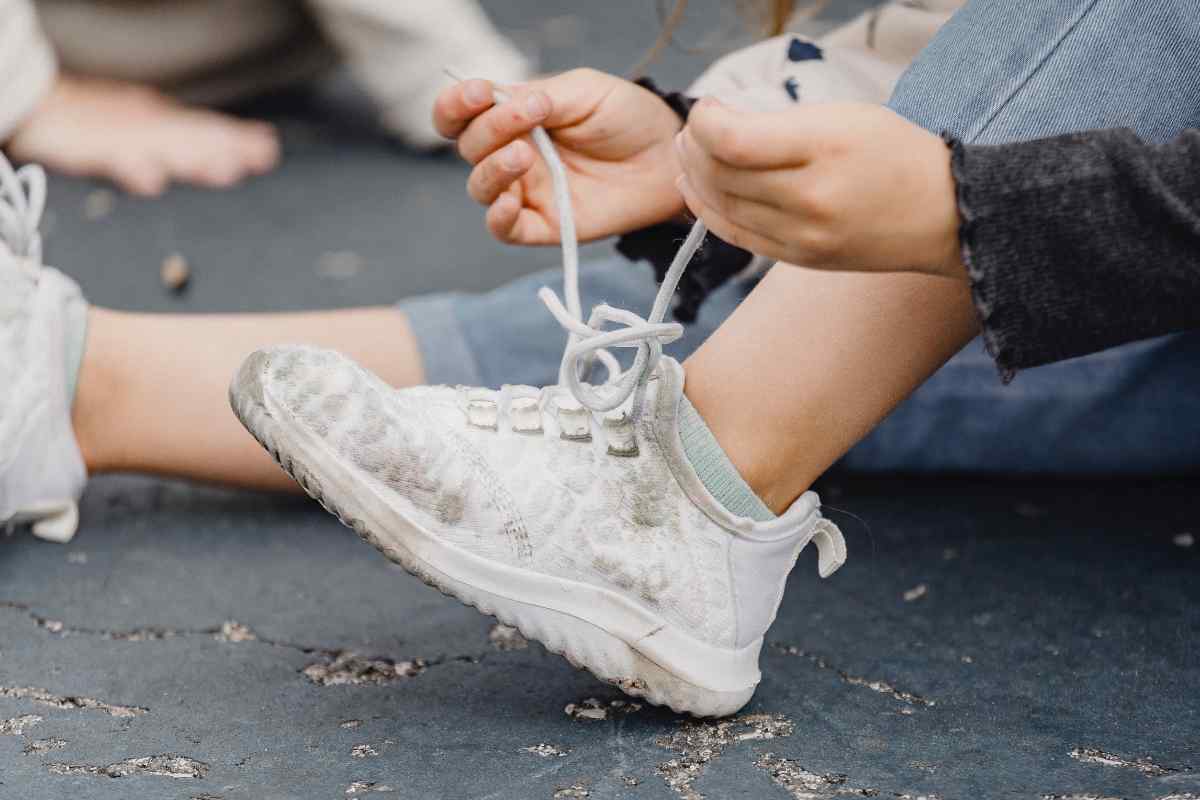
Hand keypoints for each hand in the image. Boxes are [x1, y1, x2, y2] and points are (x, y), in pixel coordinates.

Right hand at [5, 76, 279, 195]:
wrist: (45, 111)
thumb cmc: (99, 127)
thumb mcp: (147, 135)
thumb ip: (186, 152)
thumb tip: (231, 161)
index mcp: (165, 125)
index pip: (208, 131)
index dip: (238, 139)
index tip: (269, 149)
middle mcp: (151, 128)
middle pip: (195, 138)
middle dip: (228, 148)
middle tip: (260, 157)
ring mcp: (125, 137)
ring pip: (164, 148)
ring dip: (195, 159)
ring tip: (226, 169)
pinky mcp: (95, 148)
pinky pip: (115, 160)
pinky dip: (133, 169)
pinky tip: (151, 181)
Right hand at [433, 68, 684, 244]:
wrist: (669, 155)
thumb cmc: (627, 117)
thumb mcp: (583, 91)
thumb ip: (539, 96)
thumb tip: (498, 101)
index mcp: (512, 118)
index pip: (461, 114)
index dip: (456, 104)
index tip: (479, 93)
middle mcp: (512, 154)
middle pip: (469, 147)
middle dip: (490, 129)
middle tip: (533, 116)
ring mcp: (527, 191)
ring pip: (480, 188)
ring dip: (492, 169)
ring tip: (524, 155)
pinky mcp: (546, 225)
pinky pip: (505, 229)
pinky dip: (499, 218)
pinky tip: (510, 202)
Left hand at [675, 100, 964, 278]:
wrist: (942, 215)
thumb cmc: (893, 154)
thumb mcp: (843, 116)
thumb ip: (779, 124)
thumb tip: (718, 126)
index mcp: (823, 151)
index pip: (734, 142)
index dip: (704, 123)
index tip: (707, 108)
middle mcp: (810, 200)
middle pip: (722, 176)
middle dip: (694, 148)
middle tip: (691, 130)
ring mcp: (802, 237)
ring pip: (723, 208)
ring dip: (695, 179)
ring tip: (688, 156)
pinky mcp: (798, 259)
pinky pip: (737, 237)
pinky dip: (709, 212)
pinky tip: (697, 192)